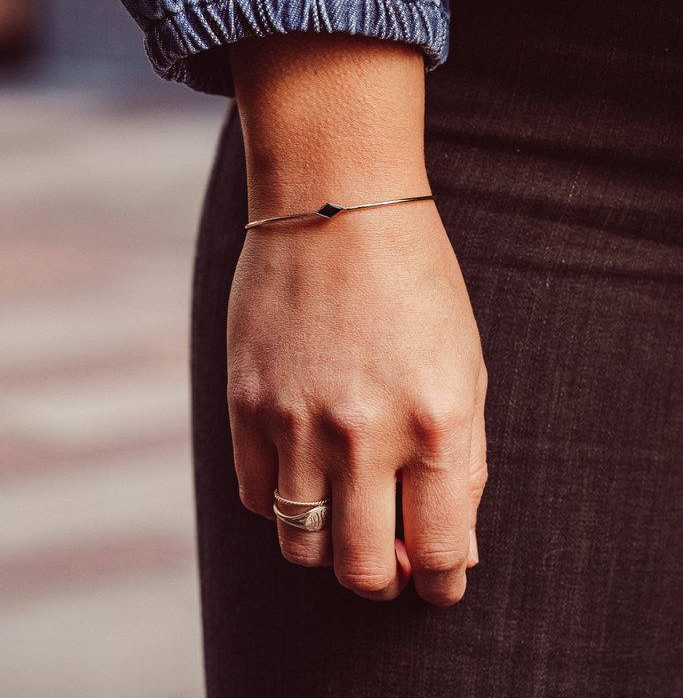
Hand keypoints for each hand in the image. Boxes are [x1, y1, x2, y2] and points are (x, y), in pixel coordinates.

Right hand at [226, 197, 487, 604]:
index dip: (443, 582)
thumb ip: (464, 463)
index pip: (442, 553)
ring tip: (345, 510)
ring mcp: (295, 421)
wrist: (336, 203)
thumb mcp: (465, 365)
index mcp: (436, 423)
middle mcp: (363, 433)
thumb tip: (457, 550)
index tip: (438, 579)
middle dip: (384, 580)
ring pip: (301, 545)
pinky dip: (282, 502)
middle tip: (391, 557)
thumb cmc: (415, 280)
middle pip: (363, 570)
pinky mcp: (244, 403)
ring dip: (329, 546)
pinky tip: (304, 470)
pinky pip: (255, 496)